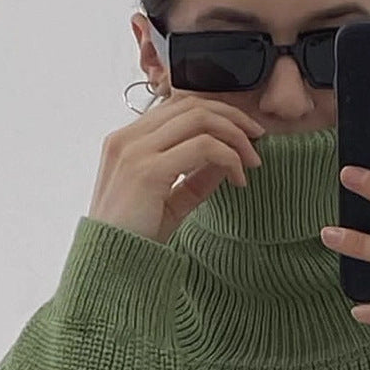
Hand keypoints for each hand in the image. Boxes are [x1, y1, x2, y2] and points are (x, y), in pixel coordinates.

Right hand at [88, 93, 265, 245]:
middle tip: (258, 141)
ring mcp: (135, 151)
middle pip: (191, 104)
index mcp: (128, 141)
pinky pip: (203, 147)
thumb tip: (229, 158)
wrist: (111, 266)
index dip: (217, 112)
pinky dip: (229, 158)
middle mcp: (128, 138)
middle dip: (233, 118)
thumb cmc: (136, 237)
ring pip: (199, 118)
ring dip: (235, 136)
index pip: (178, 106)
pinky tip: (238, 180)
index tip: (245, 134)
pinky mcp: (148, 171)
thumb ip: (196, 177)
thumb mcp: (171, 201)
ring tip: (252, 162)